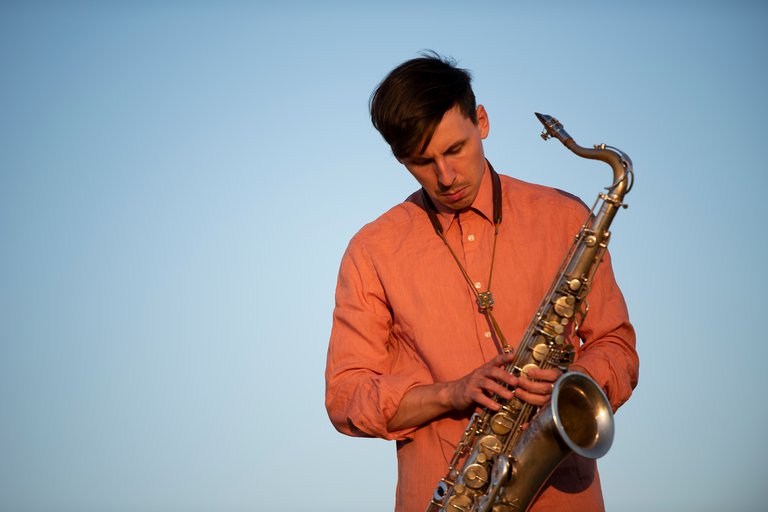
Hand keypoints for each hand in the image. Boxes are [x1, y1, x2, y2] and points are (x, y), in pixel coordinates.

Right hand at [445, 358, 562, 411]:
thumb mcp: (485, 378)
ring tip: (510, 396)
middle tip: (516, 381)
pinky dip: (489, 402)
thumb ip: (497, 378)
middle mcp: (480, 373)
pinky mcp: (469, 393)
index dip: (504, 357)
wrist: (453, 393)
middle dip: (505, 376)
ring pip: (487, 384)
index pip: (495, 360)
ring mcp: (474, 383)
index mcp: (485, 369)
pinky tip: (497, 406)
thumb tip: (516, 381)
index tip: (514, 355)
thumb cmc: (474, 386)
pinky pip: (480, 397)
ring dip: (500, 389)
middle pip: (493, 371)